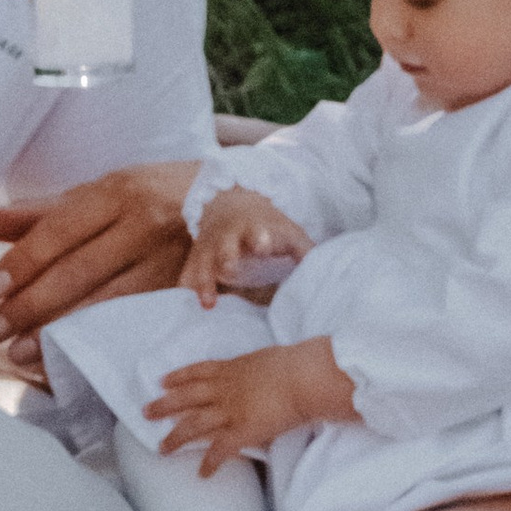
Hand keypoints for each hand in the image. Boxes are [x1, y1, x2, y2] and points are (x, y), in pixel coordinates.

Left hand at [0, 161, 199, 358]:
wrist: (222, 204)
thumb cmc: (140, 200)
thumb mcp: (91, 198)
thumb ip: (32, 214)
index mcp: (115, 192)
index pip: (59, 229)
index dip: (24, 261)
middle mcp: (144, 223)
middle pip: (79, 270)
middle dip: (31, 305)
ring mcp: (167, 260)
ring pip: (106, 302)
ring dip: (59, 332)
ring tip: (20, 352)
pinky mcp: (182, 290)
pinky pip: (131, 321)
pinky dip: (95, 342)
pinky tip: (67, 357)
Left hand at [147, 340, 342, 465]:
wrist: (304, 377)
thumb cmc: (295, 364)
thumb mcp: (269, 359)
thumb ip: (258, 368)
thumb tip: (262, 371)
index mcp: (231, 369)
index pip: (197, 372)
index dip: (178, 377)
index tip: (163, 381)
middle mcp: (224, 390)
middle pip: (185, 398)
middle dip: (163, 405)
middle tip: (145, 412)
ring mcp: (230, 411)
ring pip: (193, 425)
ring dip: (175, 438)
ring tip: (161, 449)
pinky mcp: (242, 431)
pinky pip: (220, 450)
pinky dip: (210, 463)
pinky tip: (202, 474)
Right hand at [180, 188, 313, 305]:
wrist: (230, 204)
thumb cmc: (266, 226)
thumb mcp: (288, 232)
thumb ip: (305, 251)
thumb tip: (327, 271)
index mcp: (253, 229)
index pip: (257, 233)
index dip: (259, 238)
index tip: (262, 245)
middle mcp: (228, 238)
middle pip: (225, 248)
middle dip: (227, 258)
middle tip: (230, 270)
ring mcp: (210, 248)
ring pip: (203, 265)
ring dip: (204, 283)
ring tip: (208, 304)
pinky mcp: (197, 258)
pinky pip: (187, 274)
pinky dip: (185, 288)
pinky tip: (183, 305)